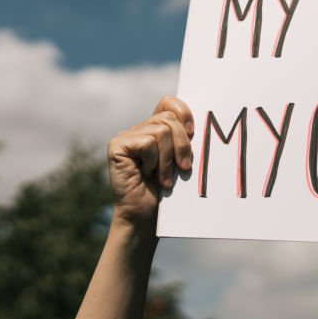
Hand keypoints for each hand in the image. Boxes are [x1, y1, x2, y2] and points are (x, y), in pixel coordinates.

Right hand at [107, 95, 193, 229]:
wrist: (146, 216)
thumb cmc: (167, 192)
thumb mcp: (181, 160)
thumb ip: (184, 139)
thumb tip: (200, 122)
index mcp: (154, 129)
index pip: (169, 102)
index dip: (183, 112)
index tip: (193, 132)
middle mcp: (138, 129)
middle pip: (169, 118)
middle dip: (182, 144)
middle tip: (183, 168)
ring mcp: (125, 136)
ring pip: (160, 131)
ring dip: (168, 159)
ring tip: (164, 179)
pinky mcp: (117, 146)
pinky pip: (147, 143)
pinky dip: (154, 162)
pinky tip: (147, 175)